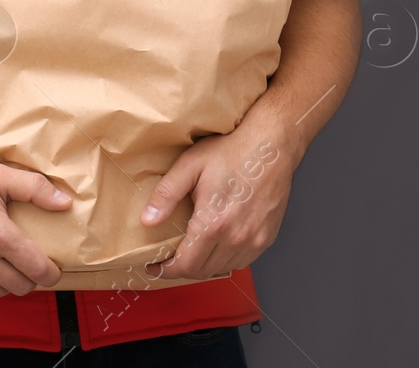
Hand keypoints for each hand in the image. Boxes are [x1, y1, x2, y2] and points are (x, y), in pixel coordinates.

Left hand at [138, 121, 296, 280]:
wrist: (271, 147)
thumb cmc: (231, 152)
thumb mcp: (190, 166)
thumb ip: (166, 195)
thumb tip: (147, 220)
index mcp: (214, 222)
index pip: (186, 264)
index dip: (166, 270)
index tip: (153, 267)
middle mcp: (236, 237)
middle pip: (203, 271)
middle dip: (181, 270)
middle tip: (166, 261)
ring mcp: (255, 240)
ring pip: (223, 269)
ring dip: (203, 267)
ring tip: (188, 255)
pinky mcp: (267, 237)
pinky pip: (242, 261)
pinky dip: (224, 261)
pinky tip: (214, 248)